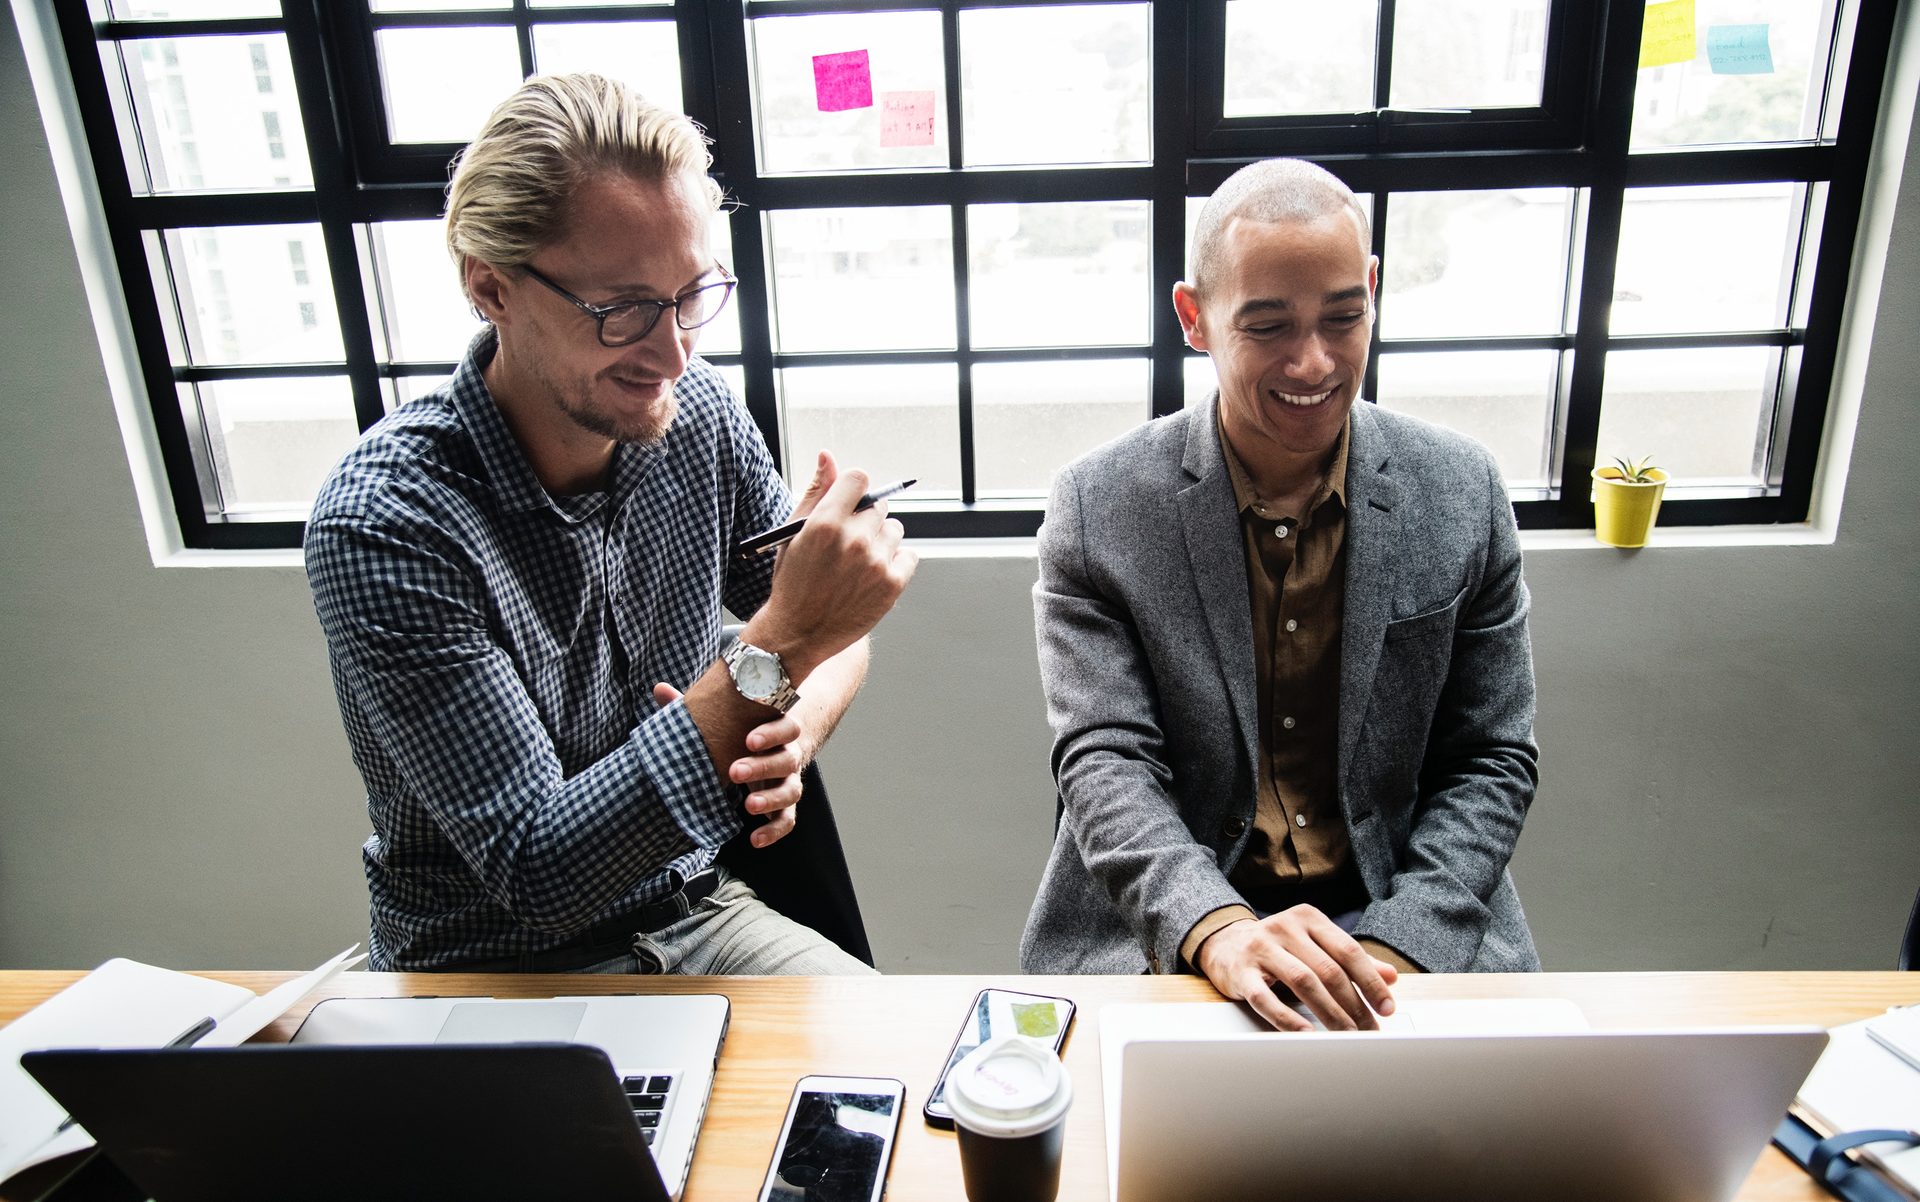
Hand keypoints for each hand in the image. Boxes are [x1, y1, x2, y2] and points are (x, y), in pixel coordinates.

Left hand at [654, 682, 802, 847]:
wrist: (772, 745)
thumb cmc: (742, 729)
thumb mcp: (726, 718)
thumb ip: (696, 707)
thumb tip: (659, 689)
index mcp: (777, 729)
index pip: (787, 727)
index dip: (772, 733)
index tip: (749, 740)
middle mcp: (788, 753)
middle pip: (787, 759)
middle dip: (762, 766)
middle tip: (734, 771)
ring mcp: (788, 780)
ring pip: (791, 790)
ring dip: (770, 799)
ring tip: (748, 805)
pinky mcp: (785, 804)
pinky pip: (787, 820)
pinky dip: (774, 830)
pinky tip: (755, 840)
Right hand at [751, 452, 916, 677]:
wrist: (797, 633)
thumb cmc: (793, 580)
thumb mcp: (794, 534)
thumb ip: (815, 491)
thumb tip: (828, 455)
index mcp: (825, 521)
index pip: (859, 478)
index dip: (853, 490)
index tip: (848, 504)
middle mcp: (854, 539)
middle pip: (878, 506)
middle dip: (865, 519)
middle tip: (848, 543)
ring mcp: (876, 563)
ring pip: (895, 530)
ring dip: (881, 540)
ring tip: (859, 562)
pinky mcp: (892, 584)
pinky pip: (909, 555)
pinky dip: (896, 562)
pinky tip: (874, 574)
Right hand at [1194, 906, 1398, 1031]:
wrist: (1225, 943)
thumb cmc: (1278, 948)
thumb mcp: (1314, 946)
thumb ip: (1350, 960)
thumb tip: (1390, 977)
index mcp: (1308, 918)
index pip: (1348, 951)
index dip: (1371, 982)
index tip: (1387, 1008)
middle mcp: (1285, 928)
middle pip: (1328, 970)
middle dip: (1354, 1005)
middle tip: (1369, 1031)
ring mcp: (1261, 948)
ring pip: (1303, 983)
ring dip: (1330, 1014)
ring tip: (1346, 1036)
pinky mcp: (1241, 973)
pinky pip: (1267, 999)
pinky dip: (1289, 1020)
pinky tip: (1306, 1035)